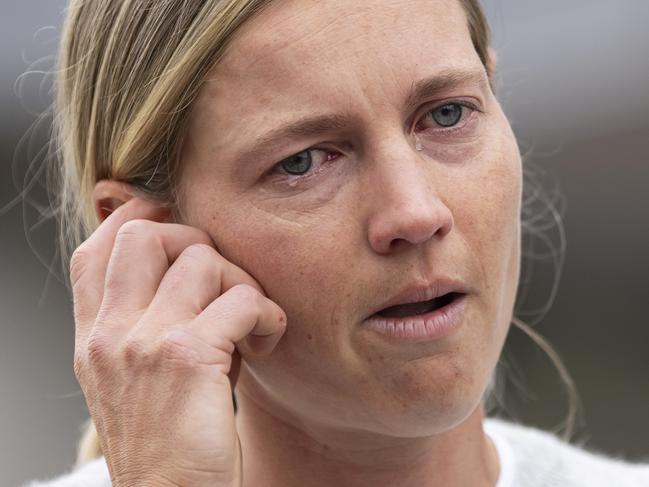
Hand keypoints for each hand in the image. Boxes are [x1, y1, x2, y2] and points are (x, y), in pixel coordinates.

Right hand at [70, 197, 286, 486]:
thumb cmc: (168, 443)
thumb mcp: (135, 379)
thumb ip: (146, 324)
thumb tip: (189, 270)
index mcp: (95, 338)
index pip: (94, 251)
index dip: (135, 221)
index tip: (175, 224)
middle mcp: (110, 334)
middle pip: (145, 234)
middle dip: (195, 241)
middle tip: (222, 281)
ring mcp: (143, 342)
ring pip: (202, 259)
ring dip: (242, 282)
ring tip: (251, 321)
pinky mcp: (186, 357)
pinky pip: (241, 299)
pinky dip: (266, 313)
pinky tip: (268, 338)